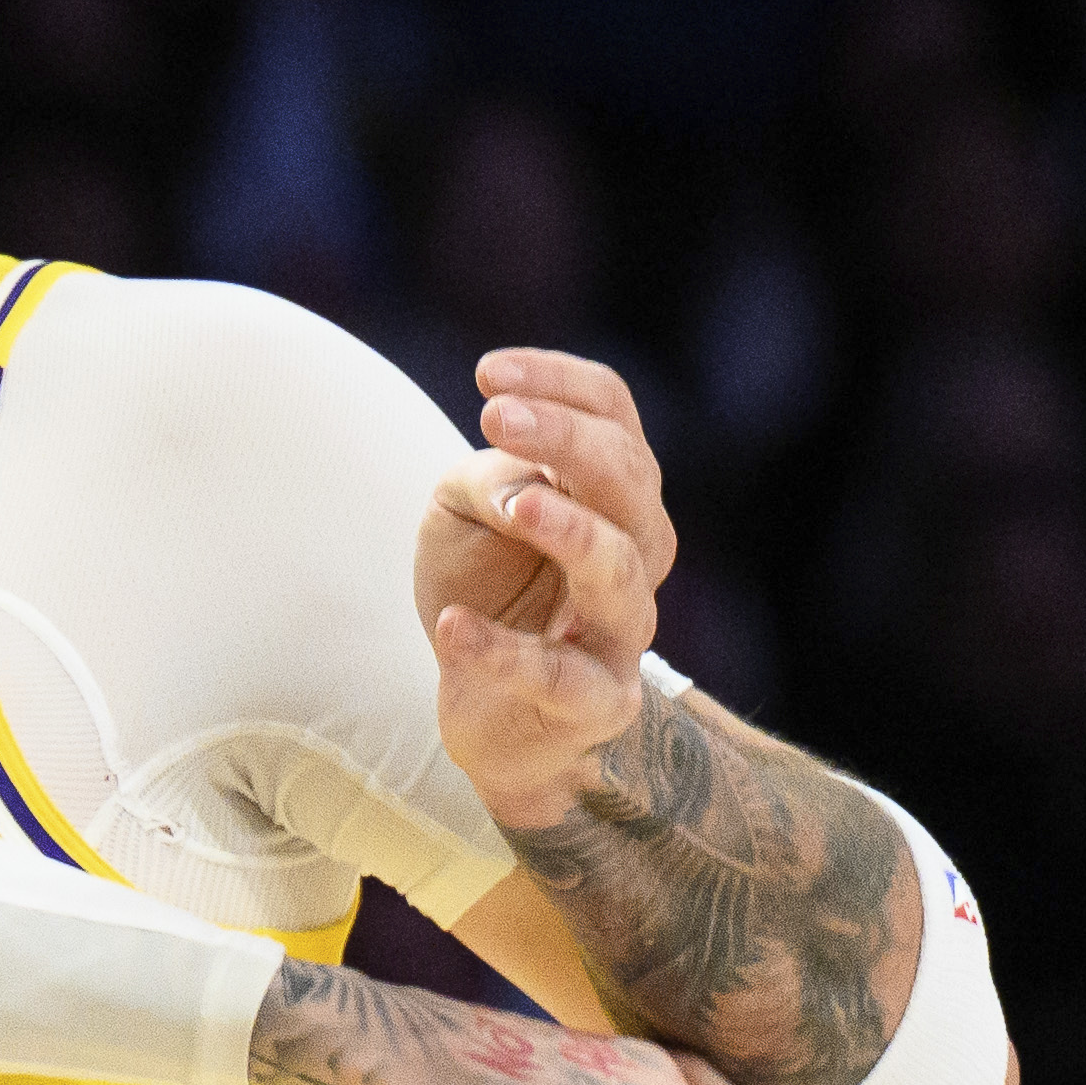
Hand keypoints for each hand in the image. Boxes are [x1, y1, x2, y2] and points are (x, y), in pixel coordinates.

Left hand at [417, 351, 673, 833]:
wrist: (488, 711)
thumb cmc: (486, 589)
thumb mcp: (464, 515)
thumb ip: (488, 482)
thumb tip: (520, 485)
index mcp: (611, 493)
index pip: (615, 418)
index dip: (563, 386)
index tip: (488, 373)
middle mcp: (634, 551)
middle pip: (628, 482)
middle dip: (569, 442)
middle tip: (497, 417)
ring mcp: (622, 627)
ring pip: (619, 570)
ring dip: (570, 531)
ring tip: (516, 506)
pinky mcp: (596, 700)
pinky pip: (559, 674)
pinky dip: (501, 651)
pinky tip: (451, 626)